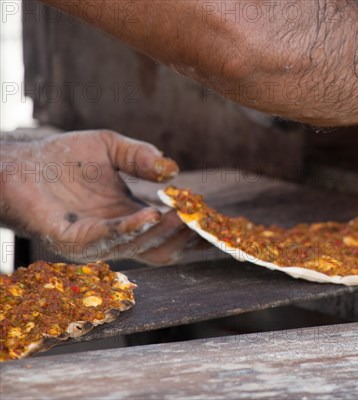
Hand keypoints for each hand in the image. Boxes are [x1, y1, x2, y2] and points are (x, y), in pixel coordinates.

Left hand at [1, 130, 204, 264]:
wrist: (18, 163)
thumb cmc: (63, 158)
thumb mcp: (112, 149)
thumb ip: (141, 157)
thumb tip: (172, 170)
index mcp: (129, 217)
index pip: (167, 232)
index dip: (190, 227)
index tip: (209, 213)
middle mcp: (116, 235)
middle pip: (161, 248)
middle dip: (183, 235)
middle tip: (201, 217)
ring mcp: (95, 242)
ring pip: (140, 247)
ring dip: (163, 233)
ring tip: (182, 215)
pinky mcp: (71, 241)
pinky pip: (107, 240)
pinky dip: (132, 229)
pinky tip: (150, 214)